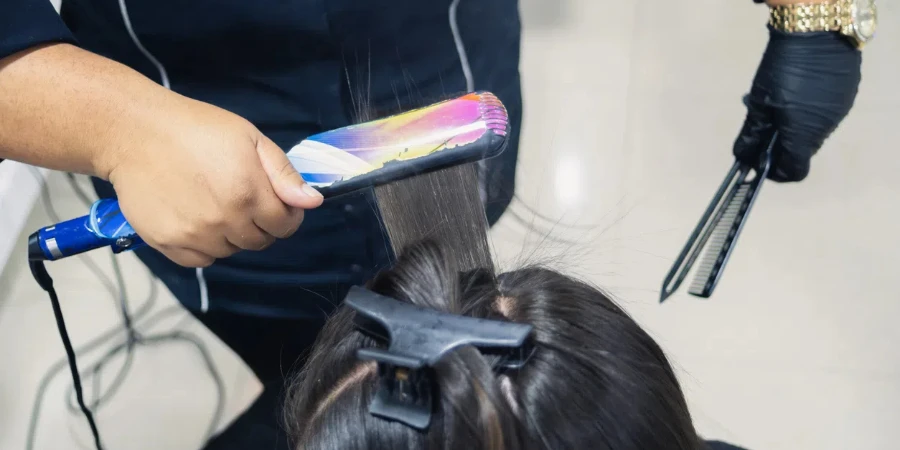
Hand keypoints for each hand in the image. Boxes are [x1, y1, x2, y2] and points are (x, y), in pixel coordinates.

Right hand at [98, 95, 323, 267]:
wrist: (135, 132)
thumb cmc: (196, 129)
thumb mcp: (250, 139)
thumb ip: (284, 174)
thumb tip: (312, 202)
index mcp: (249, 193)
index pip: (285, 226)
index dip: (286, 214)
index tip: (276, 202)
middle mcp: (224, 220)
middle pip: (259, 241)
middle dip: (260, 224)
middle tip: (241, 197)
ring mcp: (194, 234)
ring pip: (230, 251)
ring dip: (231, 235)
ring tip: (214, 203)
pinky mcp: (168, 243)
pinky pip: (200, 259)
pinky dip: (204, 246)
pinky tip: (196, 218)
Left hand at [732, 27, 861, 181]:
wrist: (816, 31)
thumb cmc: (781, 69)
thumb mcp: (759, 101)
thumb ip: (751, 134)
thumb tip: (741, 158)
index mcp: (802, 135)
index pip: (793, 171)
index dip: (775, 173)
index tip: (759, 164)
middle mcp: (824, 129)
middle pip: (801, 152)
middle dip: (780, 147)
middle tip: (762, 128)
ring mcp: (837, 113)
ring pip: (812, 133)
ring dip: (794, 128)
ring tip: (777, 106)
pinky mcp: (844, 97)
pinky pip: (823, 115)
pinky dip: (807, 113)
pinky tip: (796, 92)